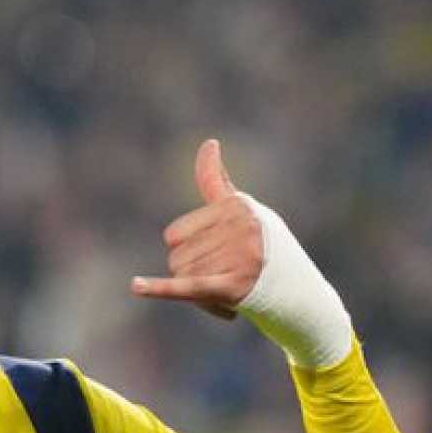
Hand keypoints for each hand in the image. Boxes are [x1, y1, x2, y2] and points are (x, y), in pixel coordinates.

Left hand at [131, 139, 262, 319]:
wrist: (295, 288)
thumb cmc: (260, 243)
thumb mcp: (242, 208)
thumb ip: (217, 183)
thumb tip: (208, 144)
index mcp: (235, 206)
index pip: (176, 234)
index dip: (184, 249)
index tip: (203, 247)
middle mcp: (238, 228)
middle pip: (176, 256)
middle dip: (193, 269)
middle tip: (223, 272)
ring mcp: (238, 256)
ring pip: (182, 274)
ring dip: (197, 287)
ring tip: (228, 283)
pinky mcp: (235, 285)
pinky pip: (189, 285)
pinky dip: (160, 288)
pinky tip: (136, 286)